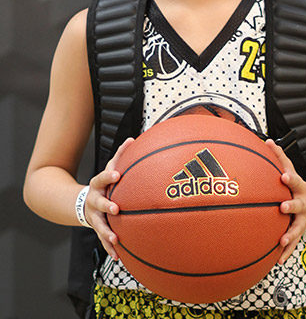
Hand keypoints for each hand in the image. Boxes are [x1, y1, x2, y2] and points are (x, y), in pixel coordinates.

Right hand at [84, 137, 133, 259]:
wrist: (82, 203)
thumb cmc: (105, 183)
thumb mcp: (110, 168)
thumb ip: (121, 155)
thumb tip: (132, 139)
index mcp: (97, 186)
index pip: (102, 178)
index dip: (109, 176)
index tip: (118, 174)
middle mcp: (94, 201)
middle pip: (98, 203)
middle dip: (106, 206)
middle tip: (116, 209)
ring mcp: (94, 217)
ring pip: (99, 225)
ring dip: (107, 233)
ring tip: (115, 239)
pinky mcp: (98, 229)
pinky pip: (103, 240)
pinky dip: (110, 249)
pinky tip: (118, 257)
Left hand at [264, 139, 305, 263]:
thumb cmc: (294, 183)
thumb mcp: (289, 168)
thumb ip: (279, 156)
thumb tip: (266, 141)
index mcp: (299, 186)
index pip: (294, 180)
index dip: (290, 178)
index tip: (283, 176)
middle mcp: (303, 203)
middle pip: (299, 204)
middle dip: (292, 206)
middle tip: (283, 207)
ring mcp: (302, 219)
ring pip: (297, 228)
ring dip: (290, 235)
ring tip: (281, 241)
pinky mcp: (298, 231)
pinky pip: (293, 244)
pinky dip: (286, 252)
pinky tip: (277, 261)